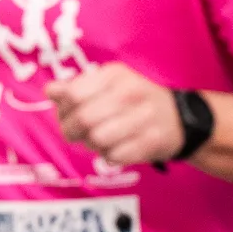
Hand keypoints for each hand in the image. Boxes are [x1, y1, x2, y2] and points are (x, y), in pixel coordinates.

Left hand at [47, 63, 183, 165]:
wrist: (182, 119)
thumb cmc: (135, 101)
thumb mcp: (108, 85)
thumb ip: (77, 87)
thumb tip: (50, 91)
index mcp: (115, 75)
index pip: (73, 95)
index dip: (63, 110)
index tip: (65, 115)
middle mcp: (130, 93)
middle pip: (83, 120)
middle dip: (72, 132)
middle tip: (75, 134)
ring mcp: (143, 118)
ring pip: (96, 140)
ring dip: (91, 145)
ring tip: (98, 140)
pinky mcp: (151, 142)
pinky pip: (114, 156)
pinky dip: (109, 156)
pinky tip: (116, 148)